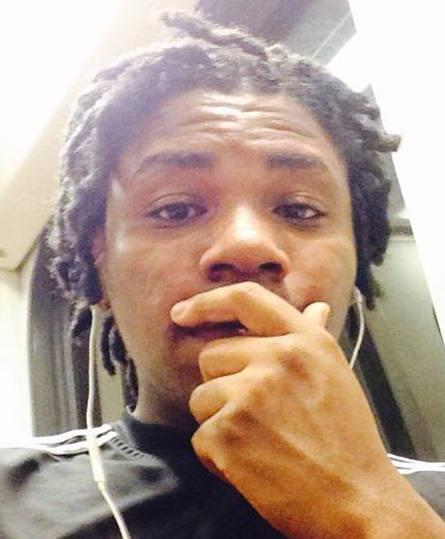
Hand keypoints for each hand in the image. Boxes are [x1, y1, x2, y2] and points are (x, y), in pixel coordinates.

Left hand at [170, 282, 444, 537]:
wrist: (356, 500)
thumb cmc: (347, 440)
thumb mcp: (335, 375)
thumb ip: (314, 336)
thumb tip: (315, 308)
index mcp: (304, 340)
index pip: (245, 298)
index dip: (207, 302)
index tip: (183, 312)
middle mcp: (276, 358)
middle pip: (211, 355)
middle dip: (222, 384)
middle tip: (255, 415)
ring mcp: (250, 393)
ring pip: (201, 397)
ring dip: (219, 421)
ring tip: (259, 442)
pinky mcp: (229, 432)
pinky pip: (200, 436)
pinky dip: (217, 456)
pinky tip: (252, 465)